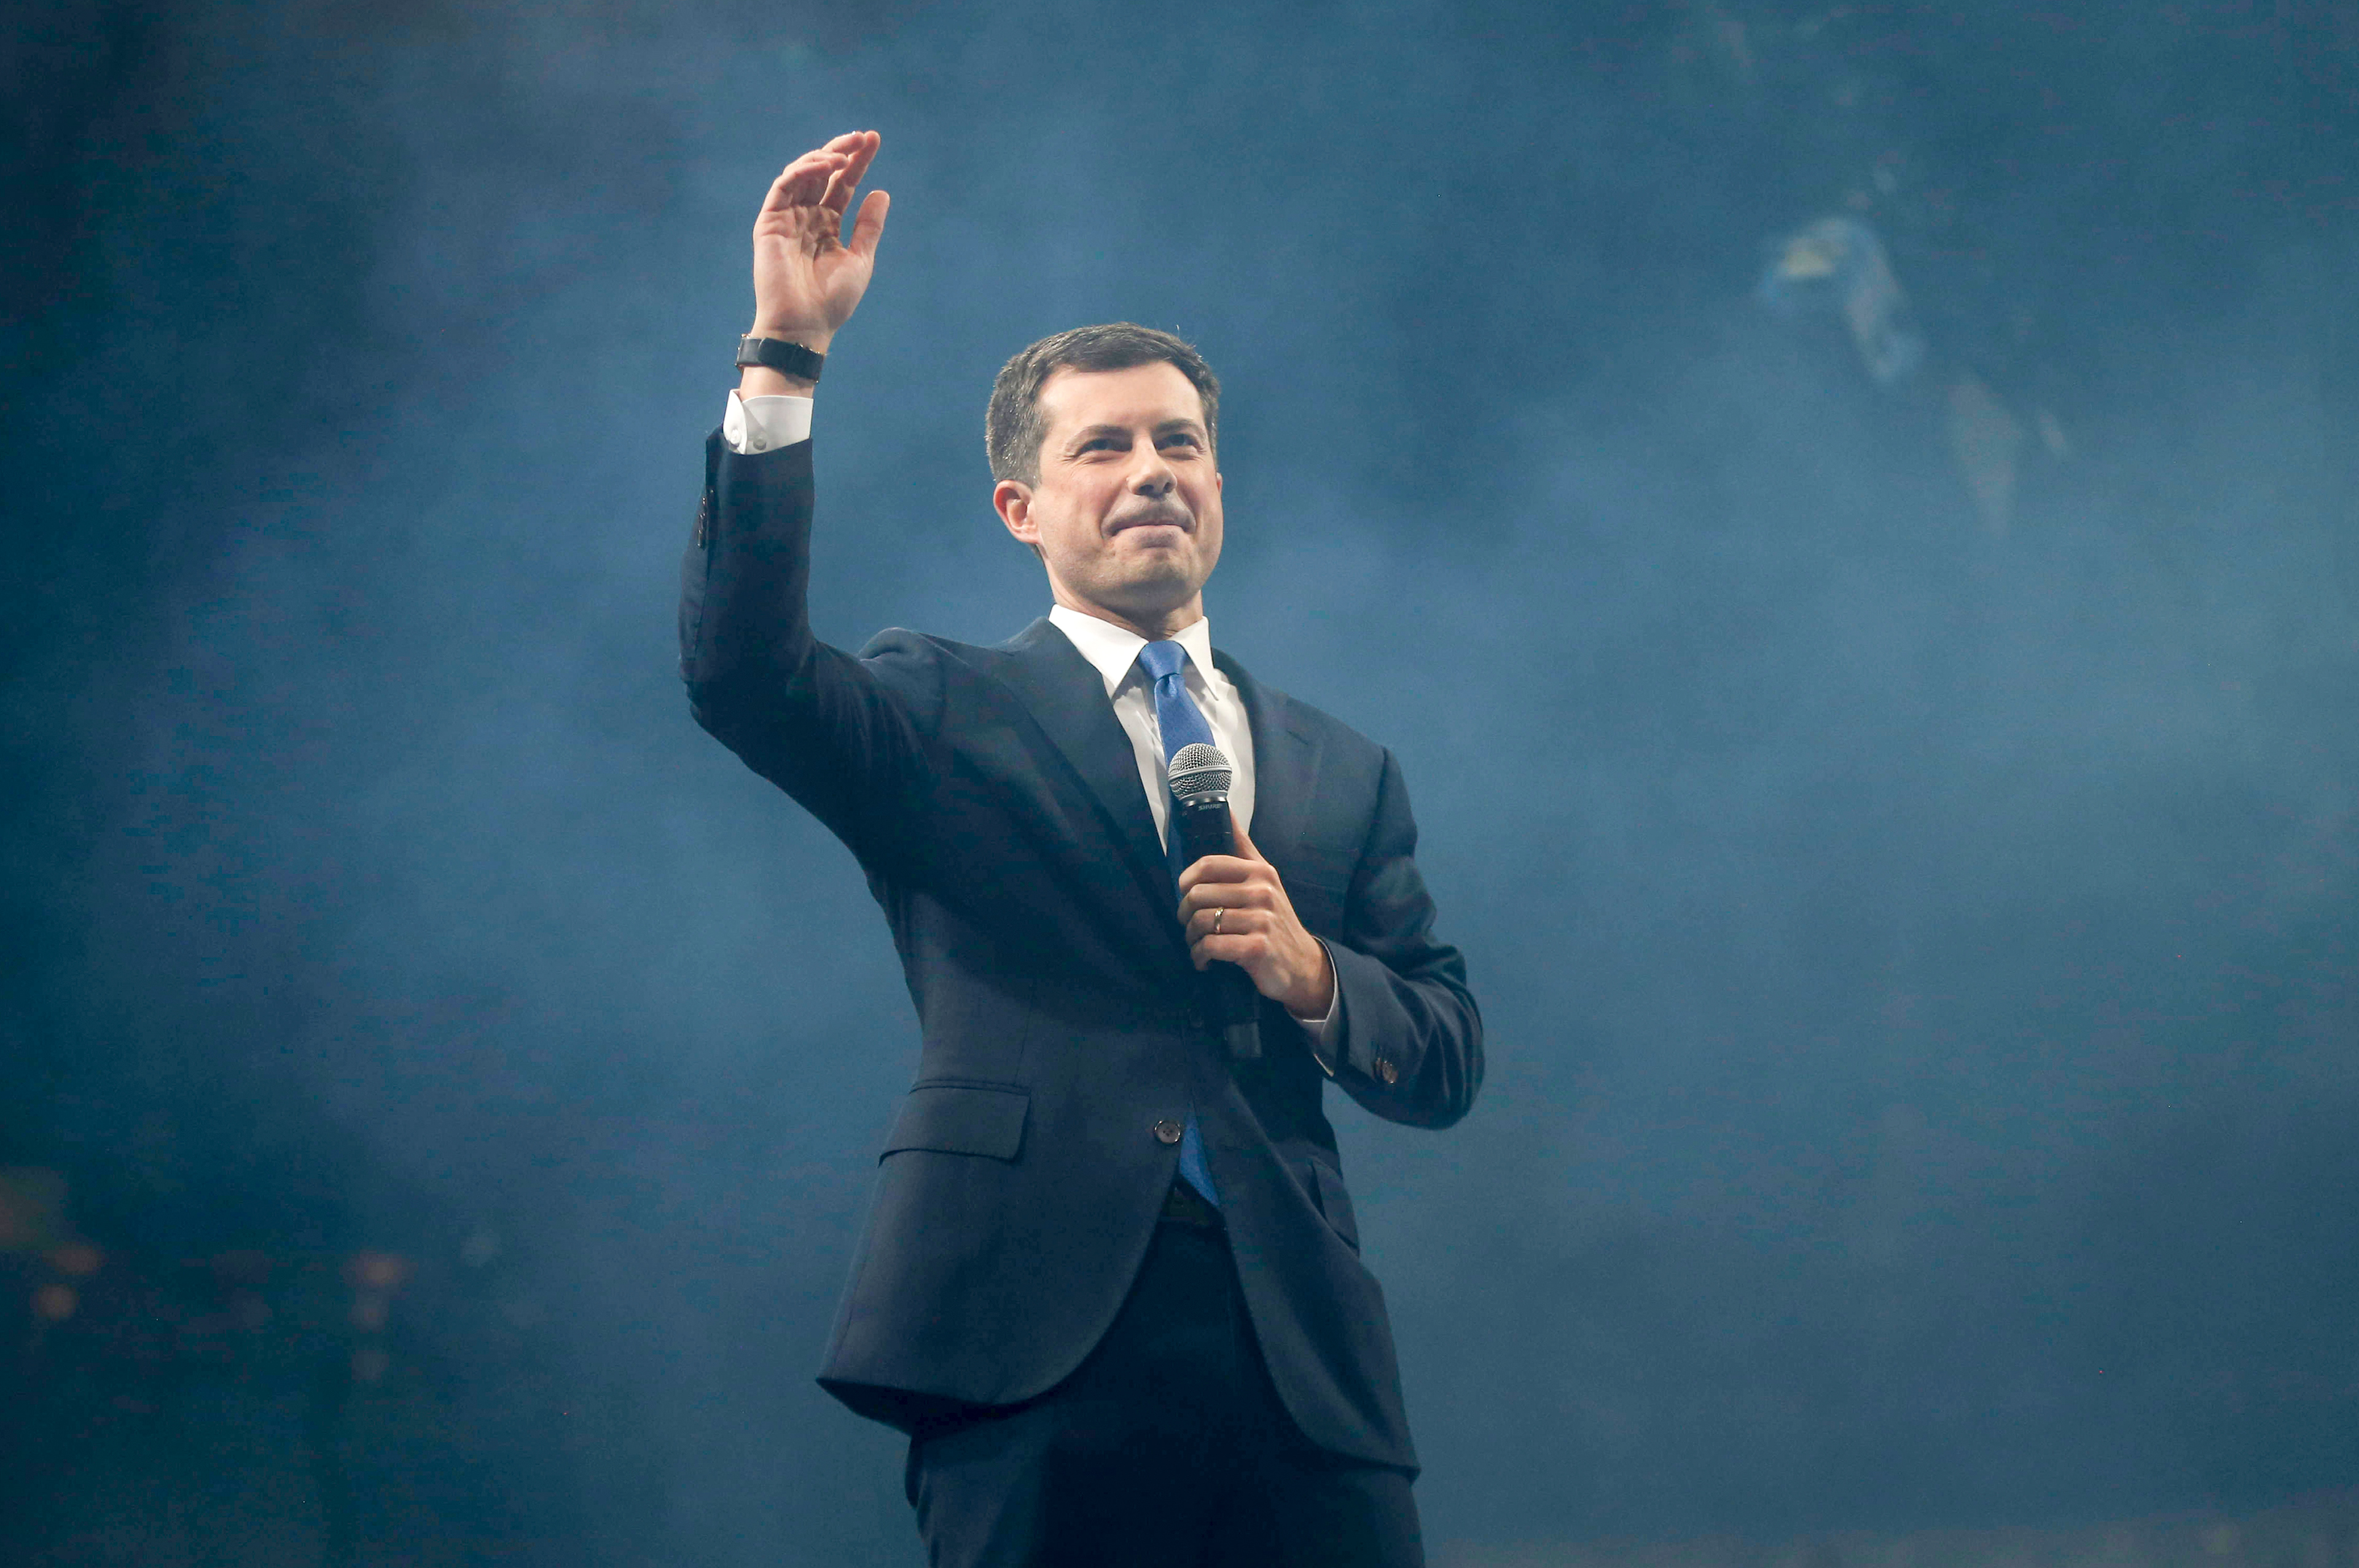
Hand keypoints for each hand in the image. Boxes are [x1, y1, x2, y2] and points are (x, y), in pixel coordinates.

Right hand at [746, 131, 889, 370]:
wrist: (804, 325)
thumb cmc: (831, 301)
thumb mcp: (860, 260)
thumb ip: (868, 227)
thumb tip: (882, 192)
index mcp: (827, 225)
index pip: (843, 185)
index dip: (858, 162)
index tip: (874, 140)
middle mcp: (806, 217)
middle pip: (823, 173)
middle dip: (842, 151)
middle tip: (862, 137)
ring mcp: (786, 217)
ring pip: (802, 174)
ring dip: (824, 157)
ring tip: (846, 152)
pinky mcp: (769, 222)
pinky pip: (784, 186)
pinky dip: (804, 171)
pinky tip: (826, 166)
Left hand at [1177, 823, 1335, 1019]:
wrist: (1302, 965)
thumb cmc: (1275, 921)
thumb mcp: (1266, 880)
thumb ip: (1243, 848)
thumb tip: (1226, 810)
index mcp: (1260, 872)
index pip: (1208, 865)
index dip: (1186, 880)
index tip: (1185, 894)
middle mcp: (1262, 892)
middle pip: (1197, 895)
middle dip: (1184, 915)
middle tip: (1189, 926)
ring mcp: (1261, 920)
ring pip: (1201, 922)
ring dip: (1191, 939)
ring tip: (1196, 943)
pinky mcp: (1257, 948)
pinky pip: (1210, 946)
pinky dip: (1200, 956)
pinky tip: (1204, 961)